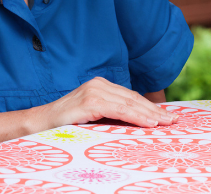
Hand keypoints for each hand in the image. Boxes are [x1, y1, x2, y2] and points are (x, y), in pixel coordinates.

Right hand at [29, 77, 176, 131]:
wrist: (36, 124)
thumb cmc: (64, 124)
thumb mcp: (92, 117)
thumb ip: (110, 115)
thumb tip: (136, 123)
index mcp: (101, 86)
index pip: (131, 97)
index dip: (150, 107)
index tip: (167, 116)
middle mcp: (99, 84)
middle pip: (134, 99)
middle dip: (155, 111)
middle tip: (173, 120)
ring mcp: (94, 91)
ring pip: (130, 104)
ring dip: (150, 114)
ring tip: (166, 122)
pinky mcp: (90, 101)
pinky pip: (119, 110)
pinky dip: (136, 116)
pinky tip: (149, 122)